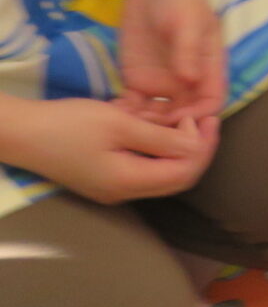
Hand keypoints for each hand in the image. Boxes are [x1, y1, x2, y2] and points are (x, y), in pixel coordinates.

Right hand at [6, 98, 217, 204]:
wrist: (20, 133)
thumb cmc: (69, 125)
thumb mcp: (120, 124)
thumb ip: (161, 139)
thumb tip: (196, 145)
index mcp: (129, 182)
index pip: (185, 173)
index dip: (203, 147)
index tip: (207, 118)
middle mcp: (124, 192)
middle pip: (177, 175)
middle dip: (193, 145)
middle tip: (198, 117)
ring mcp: (112, 186)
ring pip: (160, 168)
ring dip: (172, 142)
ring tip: (172, 115)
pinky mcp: (103, 176)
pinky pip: (141, 163)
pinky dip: (152, 142)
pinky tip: (148, 120)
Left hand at [116, 0, 226, 122]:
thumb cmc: (180, 2)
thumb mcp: (187, 23)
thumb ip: (188, 51)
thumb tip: (190, 81)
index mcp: (207, 71)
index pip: (210, 103)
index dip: (198, 116)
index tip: (178, 118)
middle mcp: (187, 84)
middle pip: (183, 116)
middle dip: (167, 125)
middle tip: (145, 124)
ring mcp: (161, 85)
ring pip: (158, 116)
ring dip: (145, 123)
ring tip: (125, 119)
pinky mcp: (138, 82)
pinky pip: (134, 106)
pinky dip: (126, 113)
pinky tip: (113, 110)